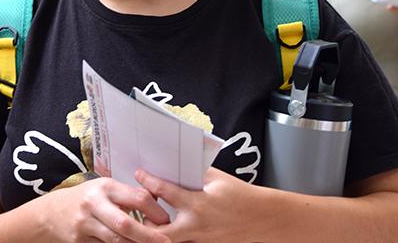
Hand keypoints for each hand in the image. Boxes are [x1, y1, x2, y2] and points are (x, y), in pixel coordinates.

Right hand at [34, 176, 170, 242]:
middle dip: (148, 236)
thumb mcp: (104, 190)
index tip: (166, 221)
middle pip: (126, 224)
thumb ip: (126, 197)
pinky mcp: (80, 241)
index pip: (137, 198)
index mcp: (105, 187)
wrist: (51, 213)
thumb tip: (157, 207)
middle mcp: (94, 204)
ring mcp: (85, 224)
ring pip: (116, 240)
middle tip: (166, 242)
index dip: (156, 211)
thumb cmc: (85, 199)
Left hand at [135, 168, 263, 242]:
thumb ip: (193, 173)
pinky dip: (169, 239)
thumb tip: (172, 163)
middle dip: (141, 223)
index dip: (148, 180)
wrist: (264, 219)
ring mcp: (199, 241)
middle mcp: (195, 226)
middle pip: (156, 231)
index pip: (164, 190)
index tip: (138, 173)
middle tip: (132, 211)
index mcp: (197, 203)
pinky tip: (163, 232)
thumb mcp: (217, 179)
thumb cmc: (241, 195)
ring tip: (143, 224)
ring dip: (153, 235)